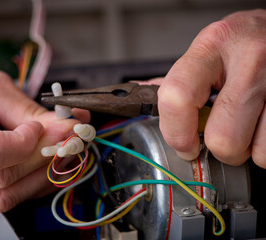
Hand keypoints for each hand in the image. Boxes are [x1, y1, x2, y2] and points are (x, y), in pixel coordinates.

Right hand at [0, 45, 89, 212]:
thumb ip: (28, 111)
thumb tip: (67, 129)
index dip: (26, 145)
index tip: (41, 128)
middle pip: (1, 181)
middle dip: (44, 161)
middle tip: (66, 142)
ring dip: (36, 178)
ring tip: (52, 155)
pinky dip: (18, 187)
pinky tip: (29, 167)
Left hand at [157, 9, 265, 167]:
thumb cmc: (240, 44)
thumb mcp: (205, 52)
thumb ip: (177, 79)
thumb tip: (140, 95)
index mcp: (210, 47)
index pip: (177, 98)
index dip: (176, 134)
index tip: (184, 146)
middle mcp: (249, 59)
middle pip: (223, 138)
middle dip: (219, 148)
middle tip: (220, 133)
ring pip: (256, 151)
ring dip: (247, 148)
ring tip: (246, 124)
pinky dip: (265, 146)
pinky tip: (260, 124)